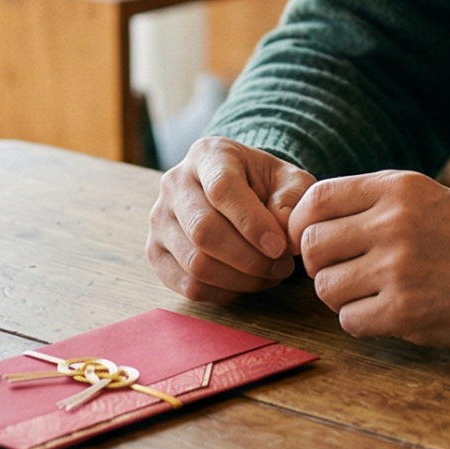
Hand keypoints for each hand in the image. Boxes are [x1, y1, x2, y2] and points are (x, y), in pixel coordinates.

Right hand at [146, 137, 316, 302]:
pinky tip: (245, 283)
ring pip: (196, 264)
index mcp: (208, 155)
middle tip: (282, 266)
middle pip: (204, 231)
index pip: (222, 190)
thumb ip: (294, 198)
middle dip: (250, 259)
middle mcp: (174, 183)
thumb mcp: (288, 179)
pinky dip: (222, 292)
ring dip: (240, 279)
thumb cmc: (264, 184)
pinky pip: (188, 285)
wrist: (235, 192)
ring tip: (269, 275)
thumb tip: (282, 231)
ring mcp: (160, 219)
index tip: (280, 246)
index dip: (252, 223)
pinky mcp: (155, 252)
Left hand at [286, 170, 449, 348]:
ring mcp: (399, 268)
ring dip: (340, 296)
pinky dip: (361, 321)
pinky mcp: (406, 311)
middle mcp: (394, 223)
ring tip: (368, 293)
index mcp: (397, 189)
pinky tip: (386, 312)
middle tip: (341, 272)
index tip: (311, 241)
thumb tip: (307, 222)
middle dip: (318, 265)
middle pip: (313, 245)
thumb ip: (371, 202)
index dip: (301, 224)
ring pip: (326, 287)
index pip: (316, 199)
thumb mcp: (424, 196)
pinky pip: (349, 320)